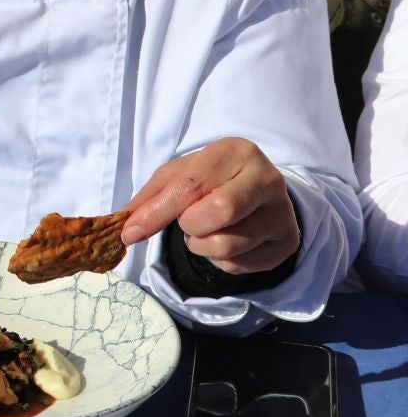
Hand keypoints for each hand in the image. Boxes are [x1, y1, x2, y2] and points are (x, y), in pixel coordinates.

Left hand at [122, 138, 300, 275]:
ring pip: (227, 245)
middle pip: (219, 211)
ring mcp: (282, 212)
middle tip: (188, 221)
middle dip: (190, 225)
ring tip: (207, 230)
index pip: (192, 184)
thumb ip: (152, 197)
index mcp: (236, 152)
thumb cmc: (213, 180)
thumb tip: (128, 228)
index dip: (157, 212)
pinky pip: (240, 265)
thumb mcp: (180, 175)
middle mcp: (266, 178)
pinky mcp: (287, 241)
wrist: (259, 193)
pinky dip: (220, 260)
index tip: (131, 232)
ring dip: (201, 246)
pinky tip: (226, 241)